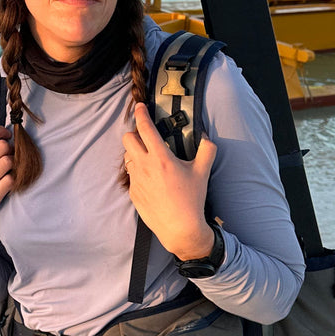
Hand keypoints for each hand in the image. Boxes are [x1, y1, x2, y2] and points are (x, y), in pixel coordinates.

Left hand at [122, 104, 216, 259]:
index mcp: (161, 158)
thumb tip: (206, 137)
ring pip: (127, 157)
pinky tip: (152, 180)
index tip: (140, 107)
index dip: (140, 114)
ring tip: (149, 159)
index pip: (145, 129)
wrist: (180, 228)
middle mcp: (144, 167)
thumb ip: (207, 150)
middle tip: (145, 137)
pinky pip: (131, 176)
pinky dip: (138, 172)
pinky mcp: (133, 193)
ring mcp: (136, 181)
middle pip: (127, 139)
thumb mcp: (202, 172)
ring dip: (135, 153)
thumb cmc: (192, 200)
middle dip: (134, 133)